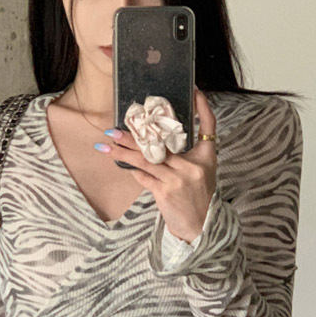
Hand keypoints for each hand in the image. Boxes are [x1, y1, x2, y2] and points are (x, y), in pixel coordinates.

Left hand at [95, 89, 216, 242]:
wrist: (200, 226)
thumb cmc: (198, 197)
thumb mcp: (201, 172)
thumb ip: (186, 155)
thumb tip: (158, 140)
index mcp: (206, 157)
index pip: (209, 126)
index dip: (203, 107)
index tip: (196, 90)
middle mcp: (193, 165)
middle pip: (162, 142)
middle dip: (136, 134)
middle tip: (115, 127)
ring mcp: (179, 178)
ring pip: (146, 158)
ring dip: (123, 151)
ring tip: (106, 143)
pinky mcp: (165, 191)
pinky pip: (143, 176)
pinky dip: (132, 169)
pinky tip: (118, 162)